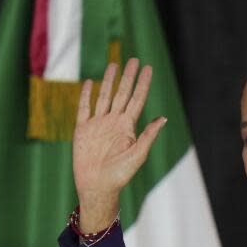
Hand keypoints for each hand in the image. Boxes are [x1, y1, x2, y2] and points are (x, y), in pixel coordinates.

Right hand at [72, 58, 166, 231]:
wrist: (97, 186)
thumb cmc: (120, 175)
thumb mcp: (138, 155)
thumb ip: (148, 136)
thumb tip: (163, 119)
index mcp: (128, 127)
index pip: (137, 99)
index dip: (143, 84)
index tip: (149, 68)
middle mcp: (114, 122)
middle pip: (122, 93)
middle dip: (128, 77)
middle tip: (134, 60)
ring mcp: (98, 124)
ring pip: (104, 96)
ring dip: (109, 81)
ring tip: (114, 64)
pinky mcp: (82, 129)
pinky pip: (84, 108)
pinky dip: (87, 95)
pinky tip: (90, 83)